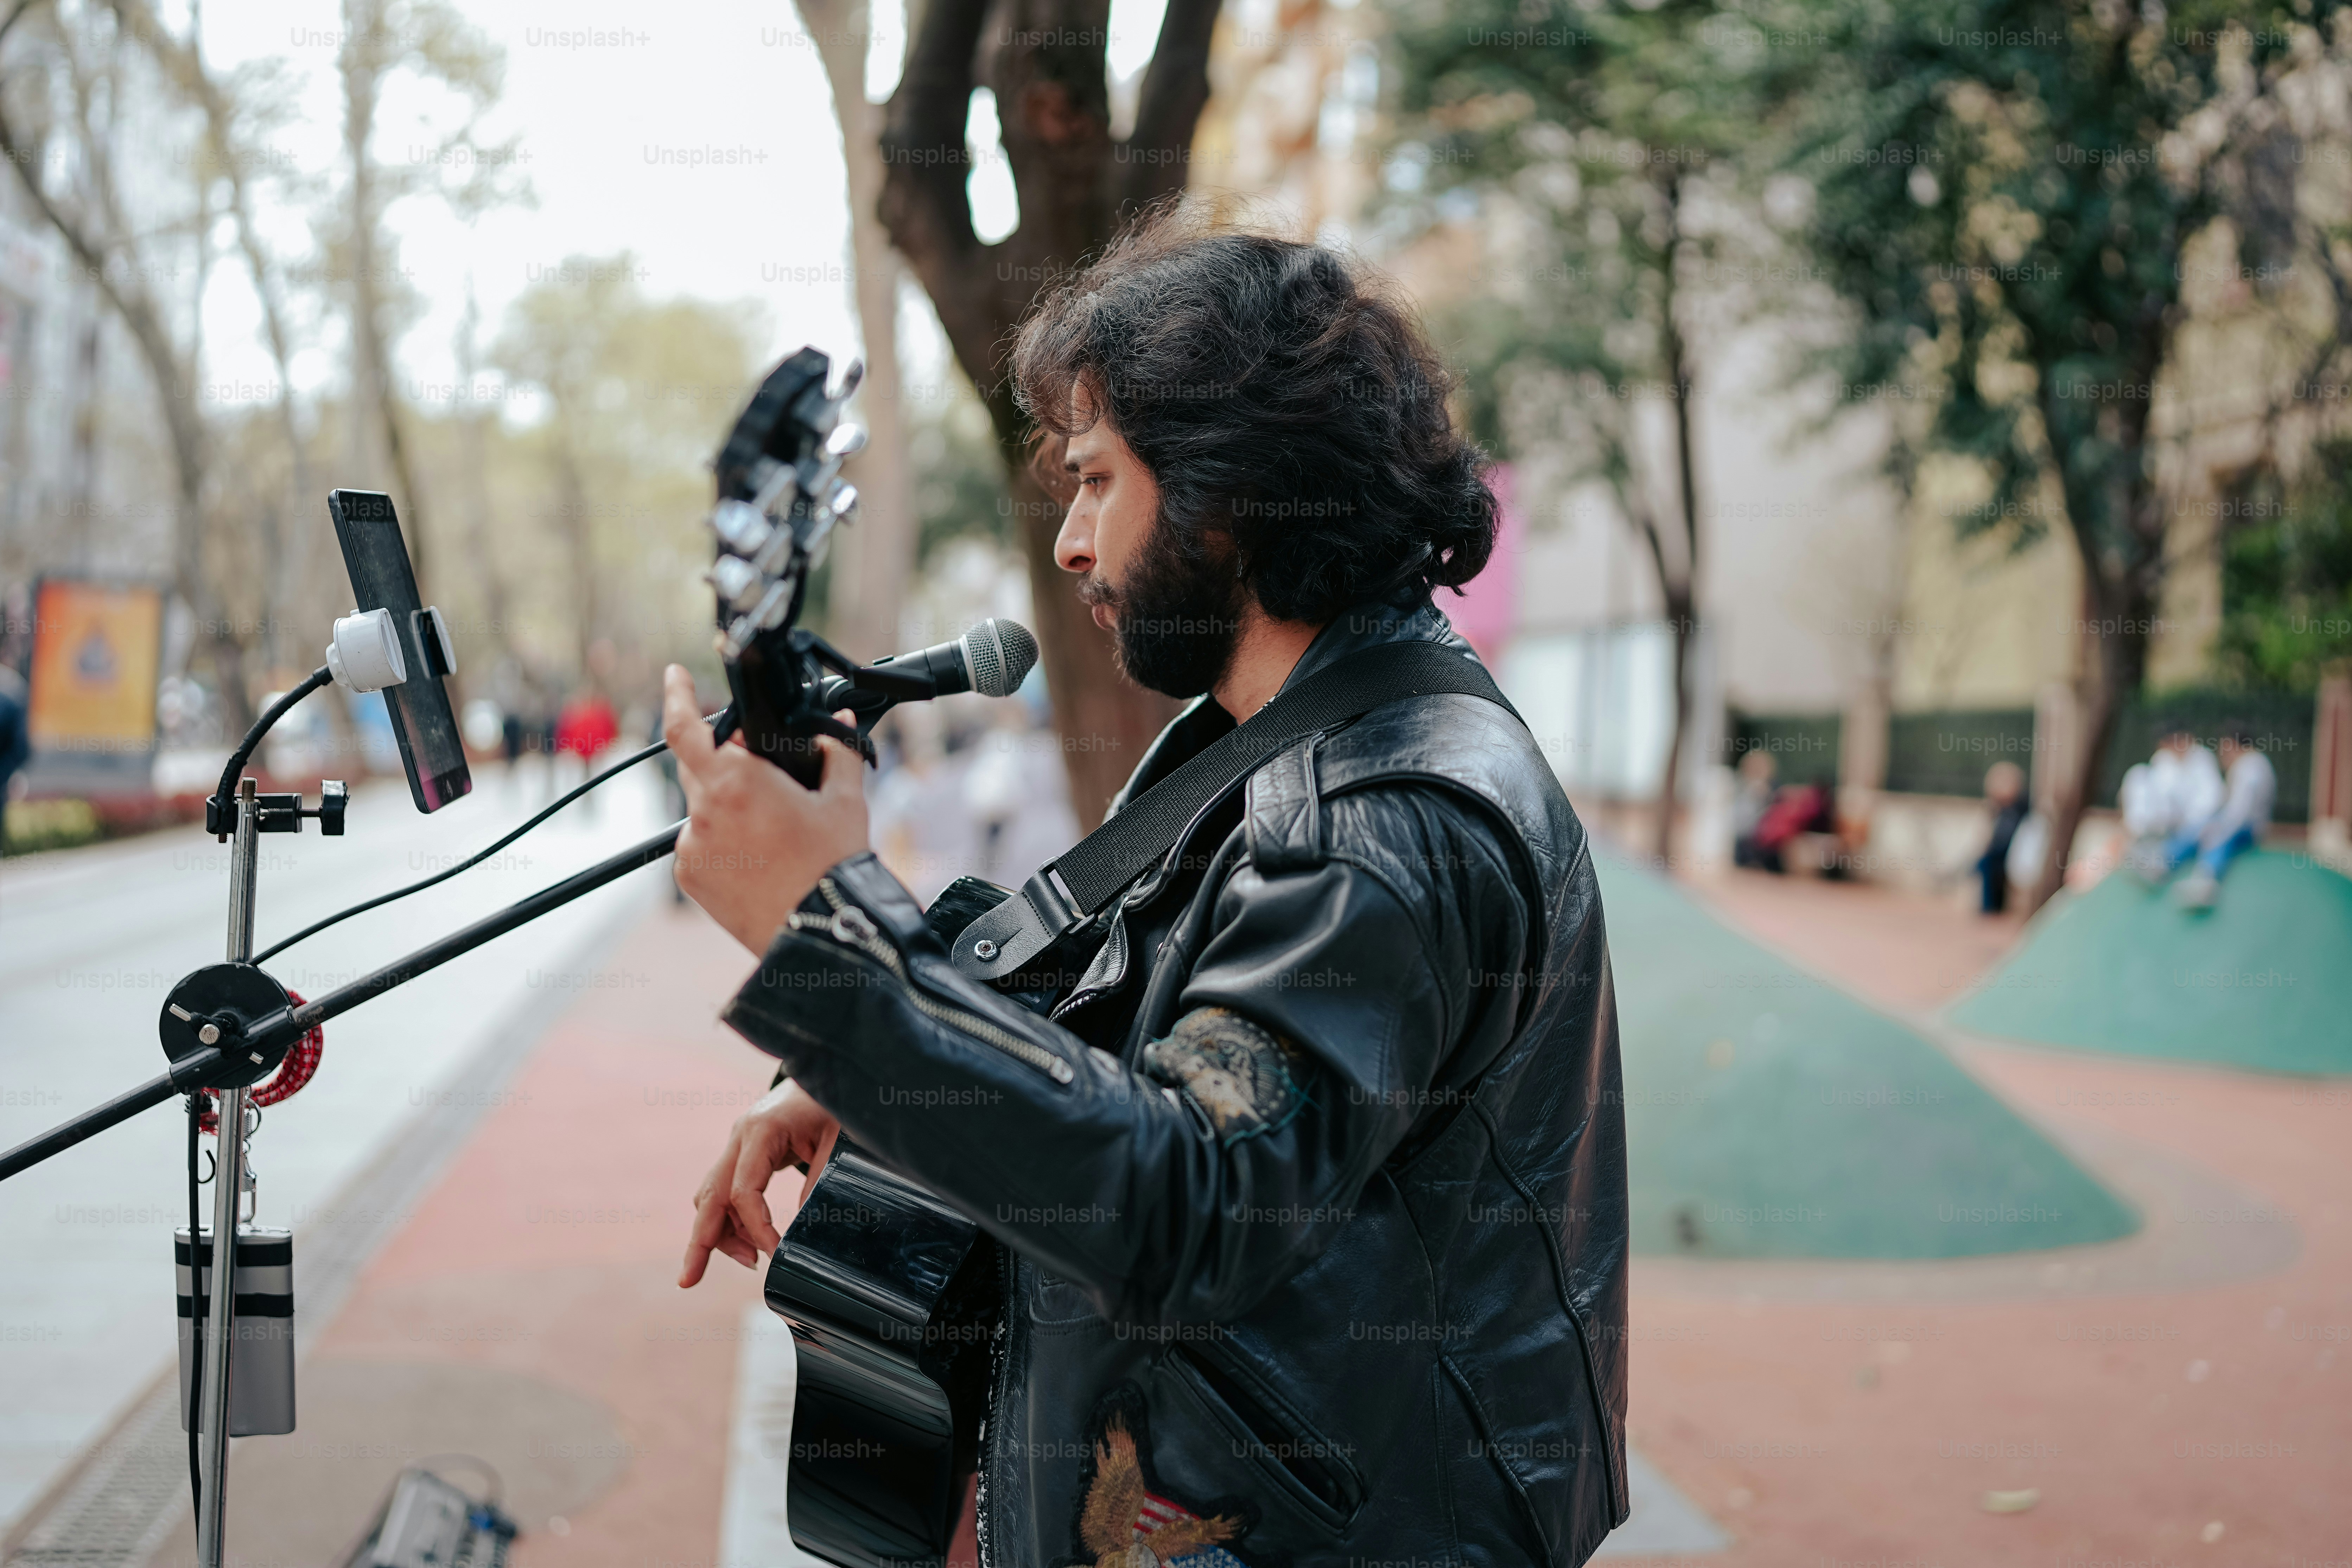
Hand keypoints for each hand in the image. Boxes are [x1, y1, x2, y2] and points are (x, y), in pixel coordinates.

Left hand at [663, 664, 869, 955]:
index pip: (684, 727)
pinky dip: (720, 839)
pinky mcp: (690, 877)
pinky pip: (698, 843)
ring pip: (701, 806)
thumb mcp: (844, 801)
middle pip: (698, 765)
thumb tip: (840, 725)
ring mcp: (693, 847)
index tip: (675, 677)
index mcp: (736, 781)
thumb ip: (836, 753)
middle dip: (724, 760)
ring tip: (771, 830)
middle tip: (762, 776)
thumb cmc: (833, 866)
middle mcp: (704, 811)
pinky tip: (758, 856)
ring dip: (726, 804)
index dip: (675, 696)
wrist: (822, 933)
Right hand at [679, 1077, 840, 1285]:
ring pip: (713, 1196)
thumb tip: (802, 1234)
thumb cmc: (834, 1104)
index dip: (756, 1228)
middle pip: (710, 1195)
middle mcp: (739, 1136)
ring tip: (751, 1262)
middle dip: (699, 1241)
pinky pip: (725, 1190)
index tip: (774, 1254)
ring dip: (722, 1233)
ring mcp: (736, 1143)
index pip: (742, 1190)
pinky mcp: (742, 1151)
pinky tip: (750, 1242)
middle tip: (687, 1280)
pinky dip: (731, 1219)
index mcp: (761, 1130)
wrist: (827, 1071)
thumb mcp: (837, 1142)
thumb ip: (819, 1184)